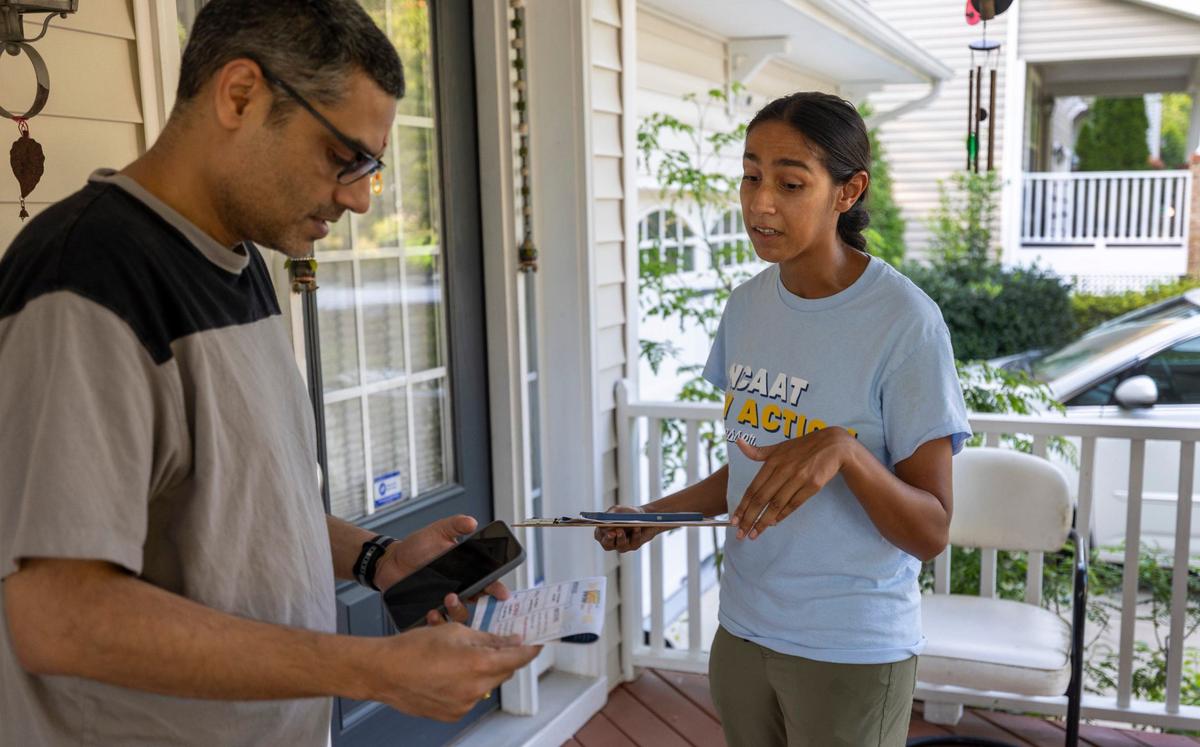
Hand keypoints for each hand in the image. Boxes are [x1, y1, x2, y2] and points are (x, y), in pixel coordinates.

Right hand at [365, 623, 540, 720]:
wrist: (384, 671)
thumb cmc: (413, 648)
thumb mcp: (456, 632)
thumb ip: (487, 638)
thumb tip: (509, 641)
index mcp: (479, 664)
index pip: (518, 658)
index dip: (530, 649)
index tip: (537, 643)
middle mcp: (475, 688)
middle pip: (504, 672)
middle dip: (502, 657)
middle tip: (495, 643)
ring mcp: (464, 704)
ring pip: (487, 684)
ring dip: (483, 671)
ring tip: (461, 657)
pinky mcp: (453, 714)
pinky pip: (471, 696)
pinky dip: (468, 684)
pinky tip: (450, 672)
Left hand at [374, 515, 509, 624]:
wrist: (391, 561)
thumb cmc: (415, 547)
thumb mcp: (437, 532)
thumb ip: (455, 525)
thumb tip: (472, 522)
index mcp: (465, 572)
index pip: (487, 582)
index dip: (497, 589)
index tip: (502, 594)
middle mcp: (458, 588)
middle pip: (478, 602)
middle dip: (481, 603)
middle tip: (472, 595)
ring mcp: (444, 601)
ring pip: (460, 615)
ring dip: (458, 610)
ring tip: (447, 599)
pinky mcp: (429, 610)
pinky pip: (438, 623)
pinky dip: (437, 622)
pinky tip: (432, 612)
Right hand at [593, 505, 665, 552]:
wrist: (643, 517)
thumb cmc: (626, 513)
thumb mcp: (617, 510)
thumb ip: (610, 514)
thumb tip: (606, 521)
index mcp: (604, 533)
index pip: (599, 536)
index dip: (600, 534)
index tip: (603, 528)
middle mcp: (612, 542)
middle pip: (607, 545)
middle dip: (609, 539)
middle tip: (612, 532)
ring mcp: (623, 546)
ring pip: (620, 546)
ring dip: (621, 537)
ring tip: (622, 529)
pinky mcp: (634, 546)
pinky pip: (634, 542)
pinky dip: (635, 534)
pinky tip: (636, 528)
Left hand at [731, 428, 852, 539]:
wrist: (833, 445)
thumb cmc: (803, 447)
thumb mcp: (779, 447)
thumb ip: (758, 451)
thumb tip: (738, 442)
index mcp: (773, 462)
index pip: (753, 488)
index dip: (743, 506)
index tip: (734, 520)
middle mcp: (783, 470)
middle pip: (762, 499)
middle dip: (749, 518)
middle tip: (741, 534)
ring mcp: (799, 478)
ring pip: (777, 505)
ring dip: (764, 522)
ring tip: (754, 534)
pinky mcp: (813, 485)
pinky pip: (794, 504)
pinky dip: (783, 515)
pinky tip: (773, 524)